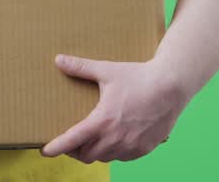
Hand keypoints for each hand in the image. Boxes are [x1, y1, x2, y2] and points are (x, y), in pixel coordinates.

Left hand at [41, 55, 190, 163]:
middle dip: (75, 150)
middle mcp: (116, 138)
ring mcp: (131, 146)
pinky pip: (122, 158)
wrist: (172, 87)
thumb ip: (81, 67)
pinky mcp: (144, 149)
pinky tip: (113, 140)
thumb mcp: (107, 70)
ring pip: (104, 158)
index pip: (73, 140)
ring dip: (94, 152)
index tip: (45, 151)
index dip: (57, 147)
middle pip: (86, 155)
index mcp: (103, 121)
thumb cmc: (139, 77)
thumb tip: (58, 60)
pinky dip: (113, 152)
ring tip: (90, 140)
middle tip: (70, 141)